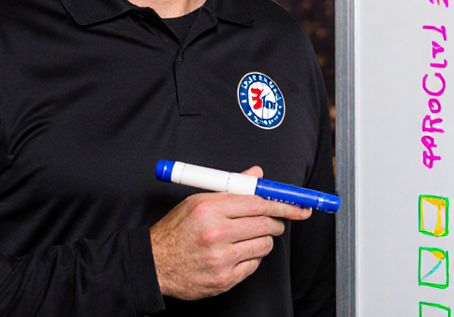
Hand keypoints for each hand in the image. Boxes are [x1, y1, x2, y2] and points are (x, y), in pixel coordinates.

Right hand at [150, 166, 312, 299]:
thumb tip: (257, 175)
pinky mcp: (224, 279)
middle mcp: (216, 233)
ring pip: (264, 245)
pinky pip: (254, 265)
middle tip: (276, 221)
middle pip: (266, 224)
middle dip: (277, 221)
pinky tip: (238, 252)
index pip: (258, 202)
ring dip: (265, 240)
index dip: (283, 204)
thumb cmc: (176, 231)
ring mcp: (221, 258)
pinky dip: (252, 258)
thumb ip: (232, 187)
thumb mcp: (198, 201)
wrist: (154, 264)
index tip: (299, 206)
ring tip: (249, 237)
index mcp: (210, 208)